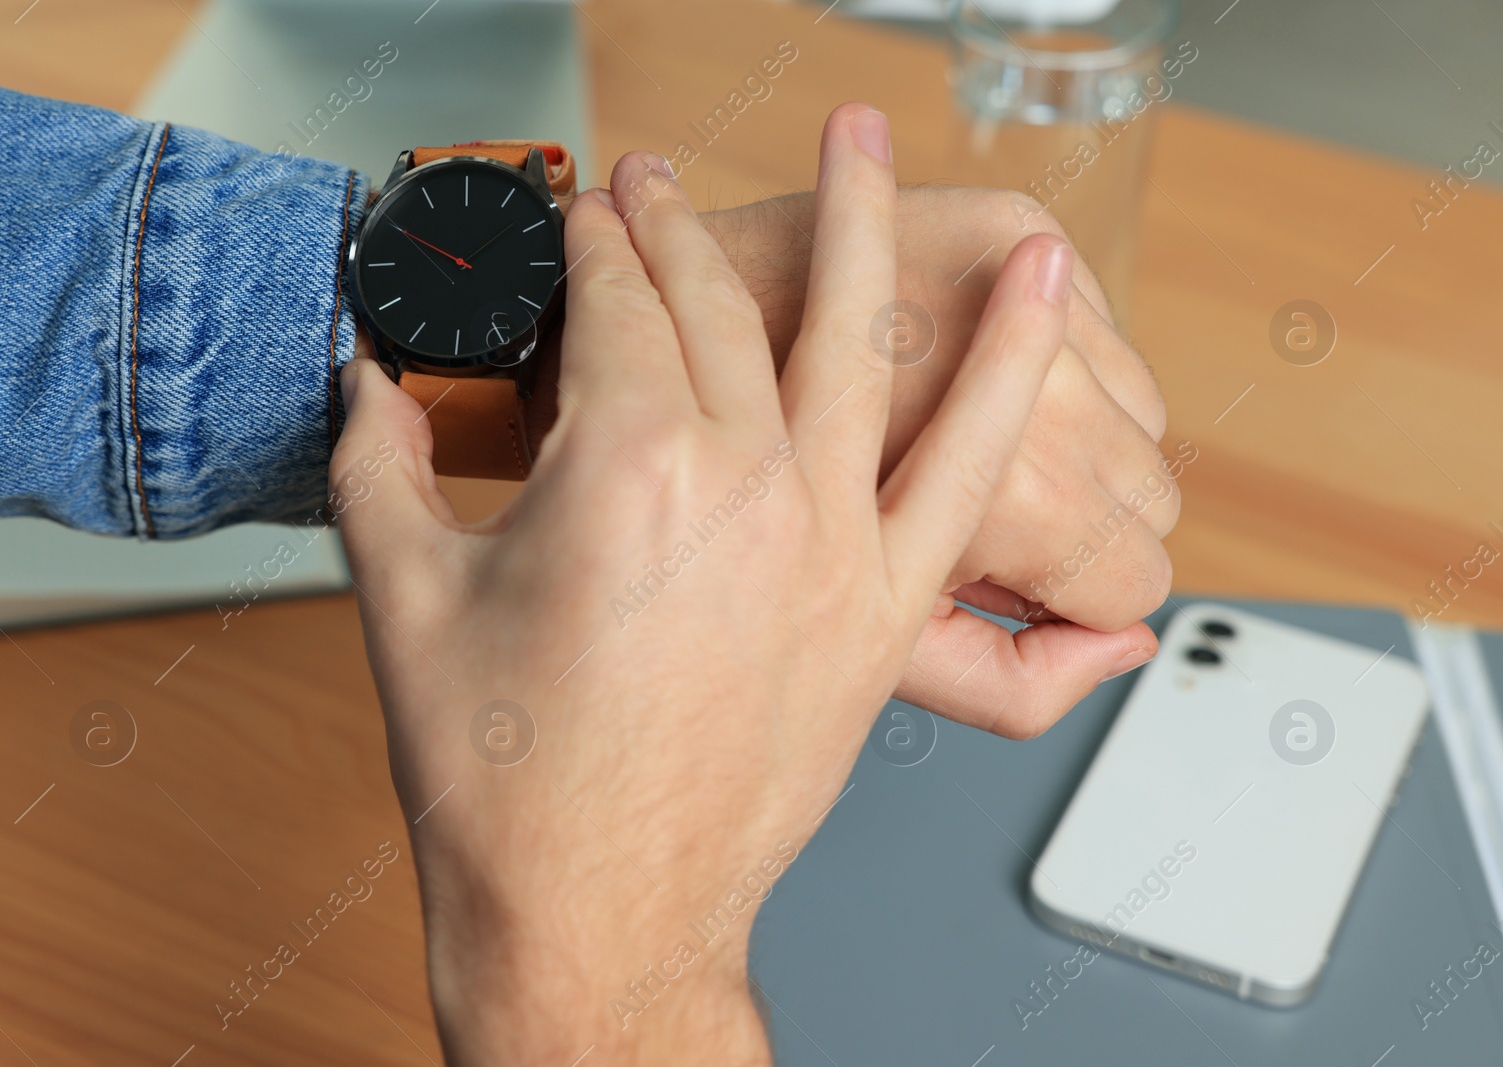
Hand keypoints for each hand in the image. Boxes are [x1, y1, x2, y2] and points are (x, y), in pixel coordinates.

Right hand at [334, 104, 1073, 1064]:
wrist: (595, 914)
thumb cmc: (506, 786)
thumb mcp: (403, 600)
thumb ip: (377, 465)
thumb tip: (363, 387)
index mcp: (623, 471)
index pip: (610, 305)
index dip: (586, 248)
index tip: (579, 223)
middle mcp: (744, 489)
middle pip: (719, 308)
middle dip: (677, 231)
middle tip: (659, 187)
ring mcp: (828, 544)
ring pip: (856, 341)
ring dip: (867, 224)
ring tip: (872, 141)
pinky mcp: (882, 608)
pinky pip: (973, 466)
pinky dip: (1016, 369)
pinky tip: (1047, 294)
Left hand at [698, 185, 1175, 737]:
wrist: (644, 344)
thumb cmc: (722, 503)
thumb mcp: (859, 650)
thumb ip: (1009, 680)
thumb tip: (1123, 649)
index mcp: (1008, 495)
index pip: (1133, 587)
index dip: (1068, 600)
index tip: (1015, 586)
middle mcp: (1036, 387)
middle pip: (1150, 502)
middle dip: (1077, 525)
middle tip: (978, 518)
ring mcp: (1025, 297)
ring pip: (1142, 417)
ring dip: (1076, 441)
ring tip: (953, 439)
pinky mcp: (1004, 217)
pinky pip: (1102, 331)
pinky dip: (1056, 358)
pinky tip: (952, 368)